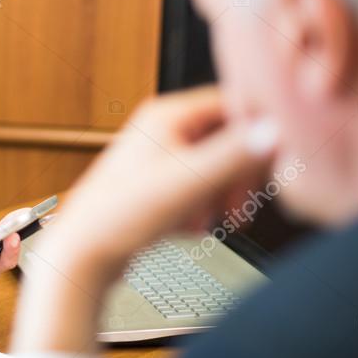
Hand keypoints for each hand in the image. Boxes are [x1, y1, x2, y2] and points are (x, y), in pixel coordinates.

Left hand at [13, 86, 277, 352]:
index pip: (232, 104)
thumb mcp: (188, 183)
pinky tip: (188, 227)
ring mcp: (157, 156)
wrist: (82, 253)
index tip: (275, 163)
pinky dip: (201, 207)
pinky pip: (197, 187)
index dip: (259, 132)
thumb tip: (275, 130)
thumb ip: (233, 156)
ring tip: (214, 221)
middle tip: (242, 206)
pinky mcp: (155, 183)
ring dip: (222, 195)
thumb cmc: (120, 216)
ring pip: (214, 166)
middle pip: (227, 138)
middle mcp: (161, 128)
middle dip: (240, 174)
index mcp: (167, 115)